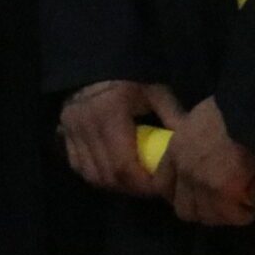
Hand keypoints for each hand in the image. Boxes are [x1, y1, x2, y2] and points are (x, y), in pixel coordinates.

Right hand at [58, 79, 184, 198]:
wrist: (94, 66)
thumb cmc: (128, 80)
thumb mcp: (154, 91)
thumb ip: (172, 114)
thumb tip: (192, 142)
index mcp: (109, 114)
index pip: (123, 165)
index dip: (142, 184)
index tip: (159, 187)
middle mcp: (85, 124)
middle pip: (107, 174)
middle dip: (131, 188)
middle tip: (149, 188)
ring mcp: (70, 130)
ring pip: (91, 174)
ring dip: (113, 184)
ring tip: (132, 182)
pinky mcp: (63, 132)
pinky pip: (77, 165)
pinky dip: (95, 175)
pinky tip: (111, 172)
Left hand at [158, 97, 254, 227]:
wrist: (250, 115)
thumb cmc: (228, 111)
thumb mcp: (197, 121)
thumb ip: (192, 141)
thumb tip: (203, 152)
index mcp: (175, 152)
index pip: (163, 186)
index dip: (177, 196)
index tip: (194, 197)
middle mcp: (184, 172)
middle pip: (185, 209)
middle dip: (202, 211)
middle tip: (222, 205)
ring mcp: (204, 185)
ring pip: (209, 216)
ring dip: (224, 215)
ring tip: (240, 205)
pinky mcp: (226, 195)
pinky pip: (234, 216)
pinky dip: (244, 214)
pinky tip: (254, 204)